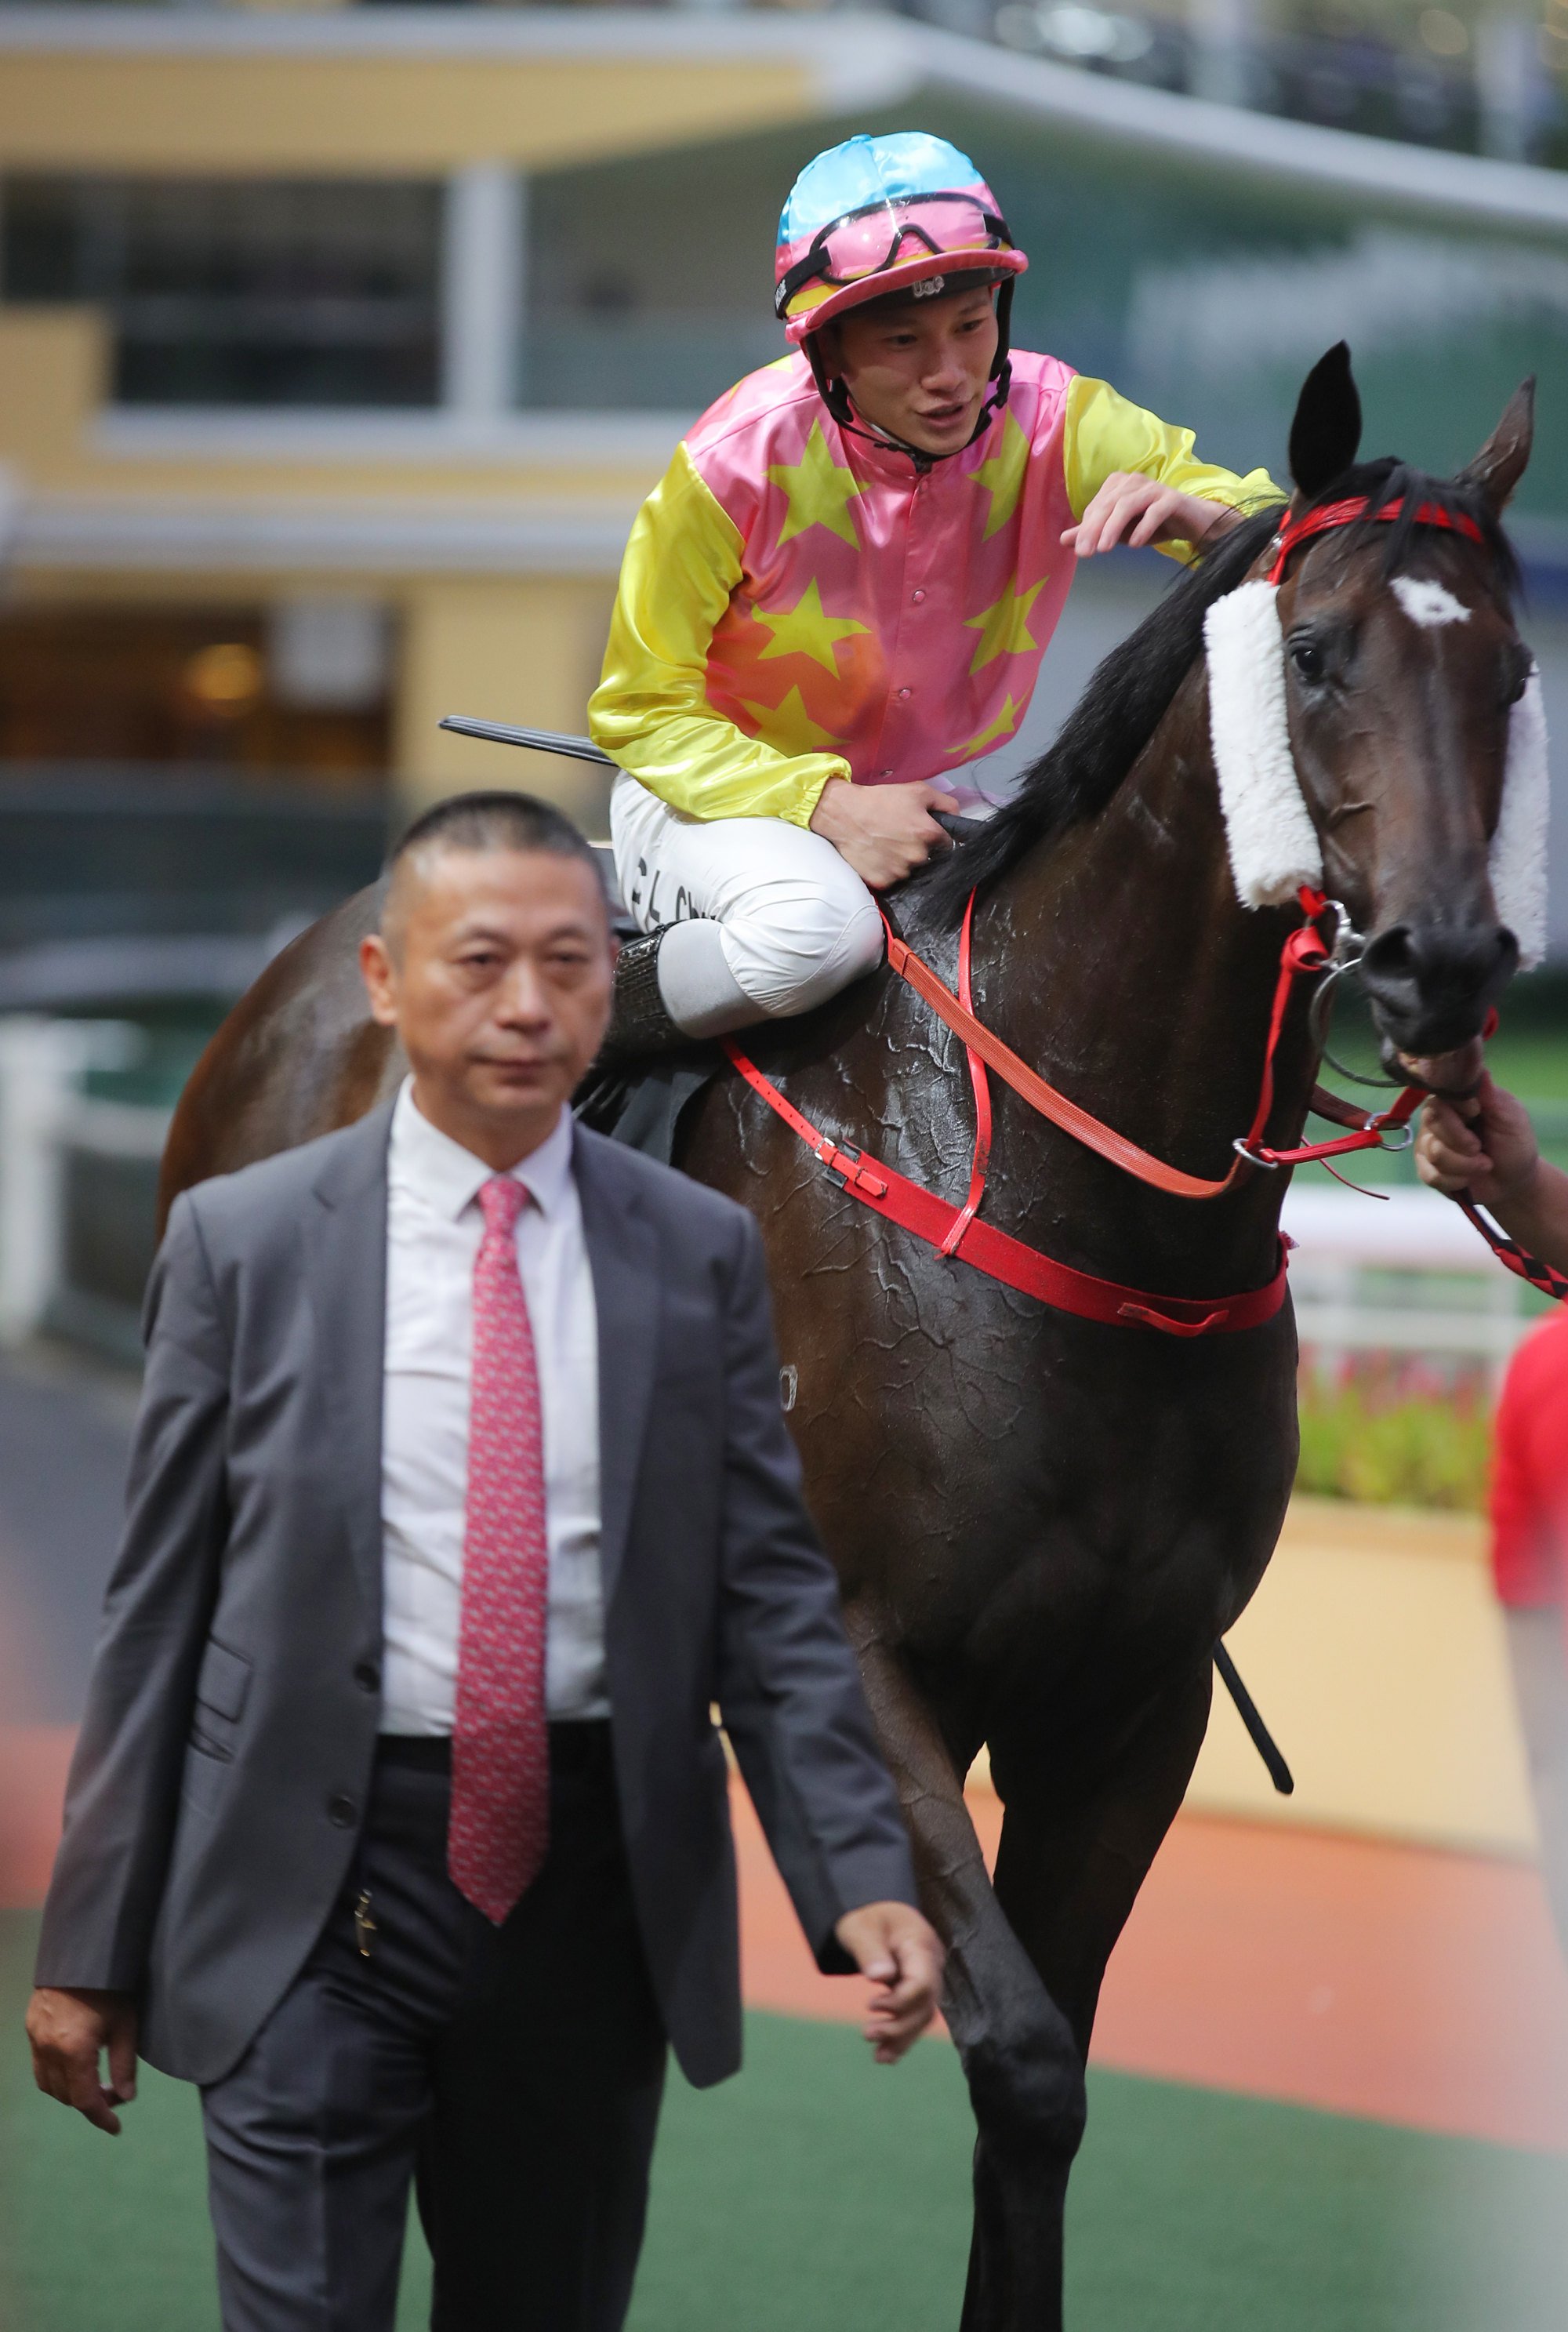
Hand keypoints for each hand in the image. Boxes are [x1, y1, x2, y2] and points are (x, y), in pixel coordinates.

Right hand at [27, 1986, 139, 2135]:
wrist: (83, 1953)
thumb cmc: (110, 1986)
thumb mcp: (125, 2024)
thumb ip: (124, 2064)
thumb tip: (125, 2098)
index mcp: (73, 2050)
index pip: (85, 2099)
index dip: (101, 2117)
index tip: (116, 2127)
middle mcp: (48, 2049)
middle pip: (66, 2095)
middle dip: (90, 2102)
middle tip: (115, 2094)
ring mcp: (35, 2039)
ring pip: (49, 2084)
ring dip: (71, 2091)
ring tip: (96, 2083)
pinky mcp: (31, 2028)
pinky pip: (39, 2066)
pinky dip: (56, 2076)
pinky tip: (76, 2067)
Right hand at [808, 778, 957, 890]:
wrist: (844, 813)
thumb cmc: (881, 800)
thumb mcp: (917, 791)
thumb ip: (946, 803)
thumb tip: (958, 819)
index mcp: (928, 834)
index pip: (947, 844)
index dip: (937, 837)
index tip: (925, 833)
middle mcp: (917, 856)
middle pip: (929, 859)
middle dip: (921, 849)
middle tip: (901, 836)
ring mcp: (899, 871)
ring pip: (911, 871)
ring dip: (904, 862)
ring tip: (887, 845)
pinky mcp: (882, 881)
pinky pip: (892, 879)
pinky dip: (888, 870)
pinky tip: (879, 855)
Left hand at [833, 1900, 944, 2063]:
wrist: (873, 1916)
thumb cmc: (866, 1918)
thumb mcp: (860, 1928)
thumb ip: (870, 1951)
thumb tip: (880, 1977)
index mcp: (920, 1945)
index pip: (922, 1983)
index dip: (900, 2001)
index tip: (870, 2006)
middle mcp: (931, 1965)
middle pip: (925, 2006)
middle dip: (899, 2026)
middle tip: (867, 2033)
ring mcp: (928, 1980)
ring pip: (923, 2018)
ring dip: (901, 2038)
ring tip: (877, 2055)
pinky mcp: (919, 1993)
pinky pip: (916, 2019)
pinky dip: (902, 2039)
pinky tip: (886, 2056)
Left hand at [1061, 473, 1236, 559]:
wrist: (1191, 523)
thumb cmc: (1152, 524)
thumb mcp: (1119, 531)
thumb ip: (1092, 533)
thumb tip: (1063, 540)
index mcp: (1118, 485)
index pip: (1097, 507)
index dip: (1087, 528)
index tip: (1080, 551)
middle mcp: (1134, 481)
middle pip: (1109, 505)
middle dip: (1094, 529)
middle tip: (1085, 554)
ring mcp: (1154, 488)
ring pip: (1128, 505)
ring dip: (1114, 527)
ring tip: (1105, 549)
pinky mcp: (1173, 499)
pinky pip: (1155, 510)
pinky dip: (1144, 527)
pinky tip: (1136, 545)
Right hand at [1415, 1073, 1539, 1208]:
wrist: (1512, 1181)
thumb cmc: (1513, 1144)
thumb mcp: (1511, 1118)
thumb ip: (1493, 1097)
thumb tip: (1480, 1070)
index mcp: (1457, 1100)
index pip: (1442, 1095)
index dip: (1459, 1110)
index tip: (1477, 1114)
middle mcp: (1438, 1117)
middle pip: (1432, 1121)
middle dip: (1462, 1142)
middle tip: (1481, 1148)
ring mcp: (1428, 1143)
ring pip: (1434, 1152)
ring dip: (1465, 1165)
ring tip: (1483, 1165)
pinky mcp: (1426, 1168)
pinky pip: (1431, 1175)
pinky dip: (1456, 1181)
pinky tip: (1467, 1179)